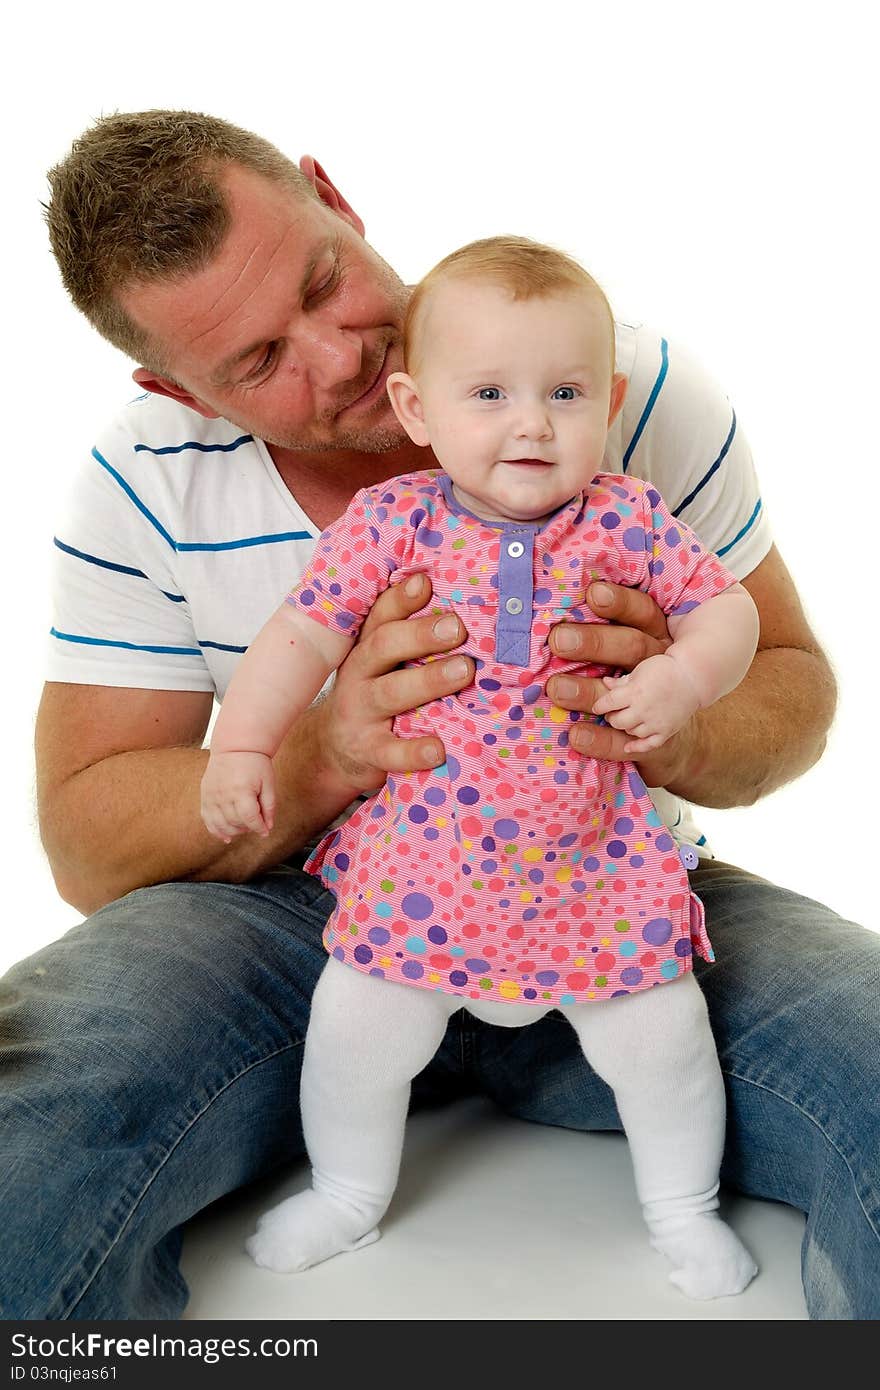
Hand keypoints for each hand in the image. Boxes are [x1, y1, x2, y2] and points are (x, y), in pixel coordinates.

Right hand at [201, 750, 275, 842]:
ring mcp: (211, 796)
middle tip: (255, 822)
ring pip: (220, 825)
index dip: (259, 828)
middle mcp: (224, 795)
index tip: (265, 831)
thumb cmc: (255, 764)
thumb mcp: (268, 783)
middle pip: (235, 823)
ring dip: (234, 831)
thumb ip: (269, 807)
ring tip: (243, 827)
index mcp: (242, 790)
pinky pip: (207, 819)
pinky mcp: (205, 795)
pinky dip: (216, 830)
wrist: (234, 747)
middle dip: (248, 828)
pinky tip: (226, 837)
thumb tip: (268, 828)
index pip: (250, 819)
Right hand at [313, 574, 473, 794]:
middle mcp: (359, 675)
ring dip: (428, 681)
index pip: (381, 617)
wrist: (331, 752)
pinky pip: (390, 752)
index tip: (425, 582)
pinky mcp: (368, 752)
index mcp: (367, 648)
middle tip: (458, 627)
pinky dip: (414, 751)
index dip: (401, 598)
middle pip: (384, 647)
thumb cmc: (372, 697)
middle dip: (420, 634)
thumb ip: (410, 639)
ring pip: (390, 694)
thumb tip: (459, 607)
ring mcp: (360, 714)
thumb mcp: (381, 665)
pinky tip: (439, 748)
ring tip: (464, 670)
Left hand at [545, 581, 694, 783]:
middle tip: (558, 639)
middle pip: (630, 647)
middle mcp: (658, 665)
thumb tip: (555, 604)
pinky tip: (575, 736)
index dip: (619, 602)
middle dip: (594, 643)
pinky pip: (627, 741)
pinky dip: (601, 740)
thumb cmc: (642, 671)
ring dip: (588, 692)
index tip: (592, 593)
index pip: (640, 610)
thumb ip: (604, 624)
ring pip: (626, 694)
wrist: (680, 725)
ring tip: (556, 689)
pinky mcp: (654, 739)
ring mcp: (659, 702)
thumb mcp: (634, 639)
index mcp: (655, 635)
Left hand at [591, 653, 700, 752]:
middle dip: (612, 717)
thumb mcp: (640, 670)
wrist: (692, 677)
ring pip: (630, 732)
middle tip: (614, 712)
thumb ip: (622, 681)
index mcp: (634, 691)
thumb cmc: (665, 669)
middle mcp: (643, 709)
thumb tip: (604, 683)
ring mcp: (655, 722)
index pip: (608, 703)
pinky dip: (636, 747)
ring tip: (629, 718)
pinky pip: (648, 744)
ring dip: (626, 726)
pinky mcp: (666, 731)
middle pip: (616, 721)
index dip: (600, 706)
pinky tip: (628, 746)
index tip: (598, 707)